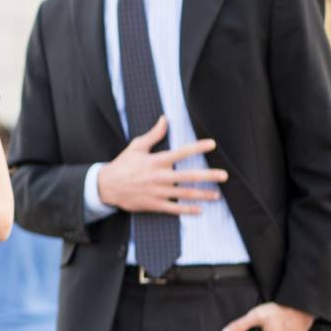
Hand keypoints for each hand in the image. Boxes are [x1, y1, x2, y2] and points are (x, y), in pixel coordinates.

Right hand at [97, 116, 225, 214]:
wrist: (106, 186)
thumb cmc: (123, 164)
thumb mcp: (136, 147)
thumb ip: (153, 134)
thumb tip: (165, 119)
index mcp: (156, 161)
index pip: (181, 153)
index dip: (197, 147)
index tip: (212, 144)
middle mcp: (159, 177)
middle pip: (189, 176)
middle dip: (208, 176)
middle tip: (224, 176)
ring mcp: (158, 192)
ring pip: (185, 194)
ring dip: (203, 195)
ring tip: (217, 195)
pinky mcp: (154, 204)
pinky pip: (174, 209)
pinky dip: (188, 210)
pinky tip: (199, 210)